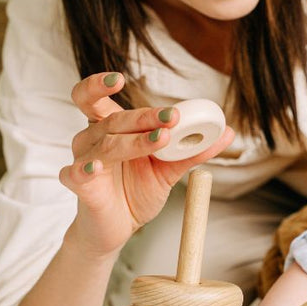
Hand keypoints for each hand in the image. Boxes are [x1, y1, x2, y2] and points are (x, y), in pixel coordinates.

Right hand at [58, 72, 233, 257]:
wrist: (120, 227)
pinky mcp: (80, 187)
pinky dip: (87, 169)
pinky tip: (97, 167)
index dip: (99, 84)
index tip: (119, 78)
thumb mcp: (170, 168)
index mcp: (110, 128)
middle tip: (173, 117)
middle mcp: (92, 139)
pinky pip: (78, 173)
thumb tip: (228, 131)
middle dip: (145, 116)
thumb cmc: (137, 191)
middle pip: (113, 119)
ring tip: (161, 140)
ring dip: (135, 141)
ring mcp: (83, 161)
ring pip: (106, 144)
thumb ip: (194, 149)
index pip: (94, 97)